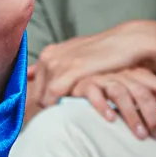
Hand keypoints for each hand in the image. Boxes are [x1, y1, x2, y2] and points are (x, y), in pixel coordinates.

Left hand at [28, 22, 155, 106]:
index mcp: (48, 54)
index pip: (34, 87)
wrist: (126, 43)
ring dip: (57, 110)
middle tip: (70, 113)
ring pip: (44, 99)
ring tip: (75, 113)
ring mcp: (57, 63)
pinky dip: (62, 108)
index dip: (46, 100)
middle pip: (37, 95)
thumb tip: (29, 74)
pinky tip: (77, 111)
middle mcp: (48, 57)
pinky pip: (54, 97)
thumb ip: (53, 65)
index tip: (60, 108)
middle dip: (51, 107)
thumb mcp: (74, 56)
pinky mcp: (69, 71)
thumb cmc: (103, 53)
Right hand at [68, 67, 155, 139]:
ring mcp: (107, 78)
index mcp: (144, 75)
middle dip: (154, 115)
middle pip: (144, 93)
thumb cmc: (123, 94)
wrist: (84, 80)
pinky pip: (95, 93)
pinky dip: (103, 106)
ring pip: (122, 94)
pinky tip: (111, 119)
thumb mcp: (150, 99)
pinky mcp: (87, 85)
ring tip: (139, 135)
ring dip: (132, 116)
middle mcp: (127, 74)